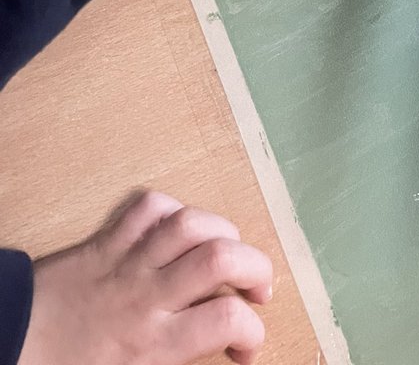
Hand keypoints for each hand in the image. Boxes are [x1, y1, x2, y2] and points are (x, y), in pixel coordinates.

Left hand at [18, 191, 272, 364]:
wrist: (7, 347)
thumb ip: (175, 363)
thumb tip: (217, 353)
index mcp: (151, 345)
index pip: (226, 321)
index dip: (252, 334)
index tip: (247, 345)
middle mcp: (146, 297)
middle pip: (220, 259)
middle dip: (256, 266)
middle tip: (257, 287)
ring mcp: (125, 261)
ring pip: (190, 223)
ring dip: (223, 232)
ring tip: (228, 250)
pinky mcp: (105, 240)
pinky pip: (148, 205)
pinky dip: (172, 208)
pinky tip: (179, 228)